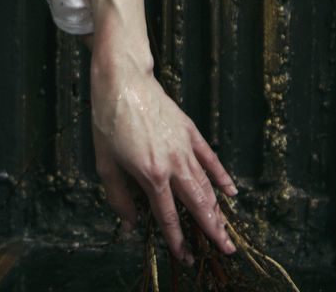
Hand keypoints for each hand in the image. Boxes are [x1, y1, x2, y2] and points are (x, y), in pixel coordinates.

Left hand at [89, 50, 237, 265]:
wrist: (123, 79)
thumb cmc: (109, 120)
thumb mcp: (105, 162)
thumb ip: (118, 196)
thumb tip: (129, 222)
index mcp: (152, 174)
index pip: (168, 216)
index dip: (177, 239)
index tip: (186, 256)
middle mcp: (173, 163)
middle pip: (197, 204)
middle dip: (212, 229)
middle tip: (226, 249)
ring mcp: (184, 146)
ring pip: (206, 184)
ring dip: (217, 209)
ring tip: (226, 229)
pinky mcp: (189, 130)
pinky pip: (209, 158)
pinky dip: (221, 175)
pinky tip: (230, 191)